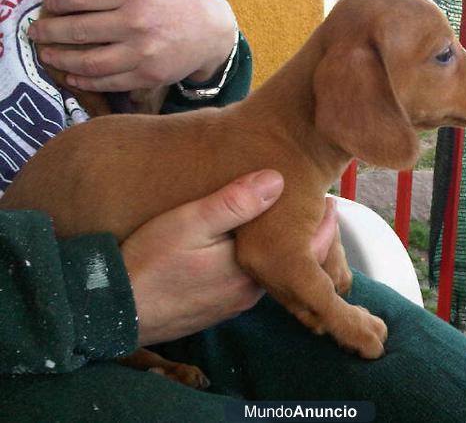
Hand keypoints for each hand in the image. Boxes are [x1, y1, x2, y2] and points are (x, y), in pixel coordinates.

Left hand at [29, 0, 236, 91]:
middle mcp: (137, 22)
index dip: (58, 4)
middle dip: (50, 33)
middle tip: (36, 34)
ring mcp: (143, 52)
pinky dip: (85, 81)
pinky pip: (109, 81)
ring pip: (90, 61)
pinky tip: (72, 77)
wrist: (213, 31)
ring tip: (48, 57)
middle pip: (79, 30)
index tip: (50, 7)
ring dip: (62, 61)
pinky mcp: (149, 76)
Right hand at [122, 170, 338, 346]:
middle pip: (295, 265)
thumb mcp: (188, 222)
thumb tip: (277, 180)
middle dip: (308, 237)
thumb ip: (233, 202)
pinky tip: (249, 246)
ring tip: (286, 221)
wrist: (114, 309)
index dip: (322, 223)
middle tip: (313, 207)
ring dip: (284, 251)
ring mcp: (232, 304)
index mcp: (252, 273)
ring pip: (273, 275)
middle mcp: (249, 294)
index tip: (328, 199)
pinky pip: (250, 282)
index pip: (308, 251)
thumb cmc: (147, 262)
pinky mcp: (216, 308)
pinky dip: (262, 263)